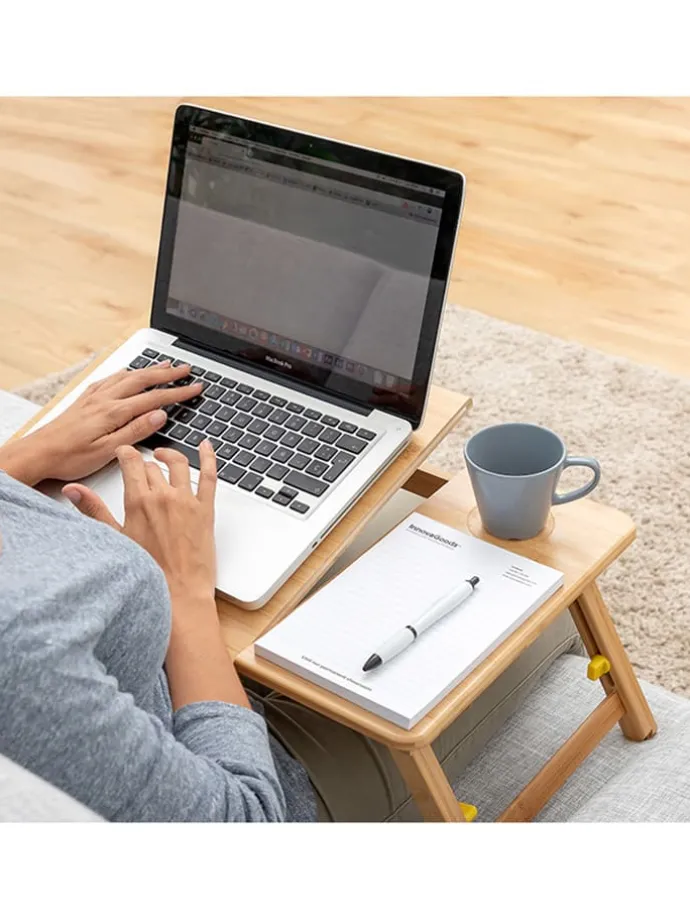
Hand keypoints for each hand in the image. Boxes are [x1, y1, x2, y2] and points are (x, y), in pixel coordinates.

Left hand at [0, 361, 202, 486]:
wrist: (38, 453)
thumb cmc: (69, 456)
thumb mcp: (108, 451)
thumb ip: (135, 431)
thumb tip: (159, 415)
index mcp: (114, 412)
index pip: (154, 398)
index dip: (178, 393)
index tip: (195, 388)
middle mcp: (105, 399)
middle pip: (143, 380)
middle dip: (168, 373)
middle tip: (186, 369)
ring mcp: (95, 397)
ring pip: (128, 376)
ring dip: (149, 369)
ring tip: (165, 364)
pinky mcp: (86, 399)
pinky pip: (111, 378)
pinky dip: (127, 372)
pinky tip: (129, 372)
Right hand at [62, 441, 217, 606]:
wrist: (179, 594)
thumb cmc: (148, 572)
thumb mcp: (115, 539)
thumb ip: (94, 510)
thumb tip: (73, 491)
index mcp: (139, 502)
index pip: (131, 463)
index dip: (126, 454)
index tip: (124, 453)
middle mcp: (163, 496)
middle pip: (152, 467)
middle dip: (145, 464)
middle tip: (141, 468)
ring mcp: (187, 501)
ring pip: (179, 464)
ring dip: (170, 455)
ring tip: (164, 455)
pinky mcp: (206, 509)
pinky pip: (210, 475)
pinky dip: (209, 457)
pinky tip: (206, 446)